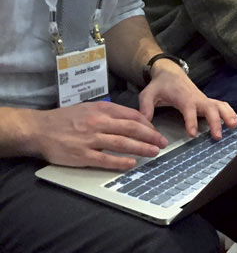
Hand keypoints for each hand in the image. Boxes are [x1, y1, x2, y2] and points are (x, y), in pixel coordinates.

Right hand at [27, 102, 167, 170]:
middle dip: (151, 136)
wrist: (40, 129)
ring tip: (153, 152)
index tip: (157, 131)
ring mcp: (91, 139)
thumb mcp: (89, 108)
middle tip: (162, 142)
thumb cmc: (66, 119)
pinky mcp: (82, 155)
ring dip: (141, 148)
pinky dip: (120, 162)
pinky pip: (105, 159)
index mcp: (102, 110)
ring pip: (122, 143)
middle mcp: (99, 123)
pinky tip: (131, 163)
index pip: (132, 116)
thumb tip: (131, 119)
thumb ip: (109, 112)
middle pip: (132, 129)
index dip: (148, 124)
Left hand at [138, 61, 236, 141]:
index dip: (192, 121)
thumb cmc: (159, 85)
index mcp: (182, 96)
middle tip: (217, 136)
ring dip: (227, 115)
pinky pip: (220, 105)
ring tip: (234, 127)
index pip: (189, 109)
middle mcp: (196, 97)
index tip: (193, 134)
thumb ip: (145, 108)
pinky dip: (229, 112)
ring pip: (219, 105)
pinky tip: (234, 122)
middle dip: (215, 121)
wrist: (170, 72)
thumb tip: (146, 123)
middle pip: (209, 108)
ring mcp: (203, 99)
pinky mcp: (206, 101)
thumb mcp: (147, 94)